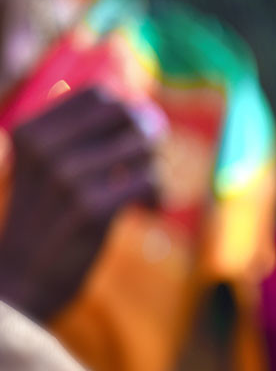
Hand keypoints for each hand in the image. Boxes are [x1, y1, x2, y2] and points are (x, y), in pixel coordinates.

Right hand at [0, 87, 156, 319]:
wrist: (24, 277)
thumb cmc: (46, 220)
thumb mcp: (47, 167)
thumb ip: (80, 136)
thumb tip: (134, 102)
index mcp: (31, 131)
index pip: (98, 93)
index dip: (127, 112)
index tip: (131, 137)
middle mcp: (46, 148)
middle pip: (126, 114)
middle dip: (147, 136)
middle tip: (146, 163)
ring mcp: (67, 177)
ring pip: (143, 149)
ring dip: (153, 171)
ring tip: (142, 194)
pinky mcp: (91, 209)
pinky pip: (149, 182)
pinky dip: (157, 197)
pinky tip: (146, 212)